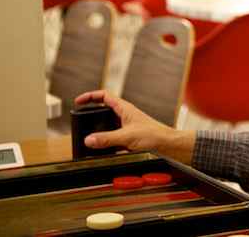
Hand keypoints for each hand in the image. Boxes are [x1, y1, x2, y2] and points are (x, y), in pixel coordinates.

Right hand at [75, 90, 194, 164]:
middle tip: (80, 119)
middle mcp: (126, 116)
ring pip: (108, 126)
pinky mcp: (130, 139)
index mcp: (125, 109)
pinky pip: (114, 139)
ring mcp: (128, 127)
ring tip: (88, 138)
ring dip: (99, 131)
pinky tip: (101, 151)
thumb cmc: (155, 136)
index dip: (90, 96)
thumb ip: (107, 139)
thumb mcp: (127, 136)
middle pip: (104, 110)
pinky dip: (106, 143)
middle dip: (91, 114)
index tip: (78, 101)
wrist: (169, 146)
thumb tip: (88, 140)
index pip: (105, 96)